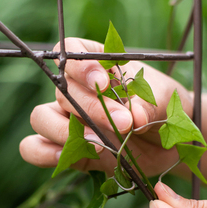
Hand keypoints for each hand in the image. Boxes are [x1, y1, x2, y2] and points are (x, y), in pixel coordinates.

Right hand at [19, 37, 191, 175]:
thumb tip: (134, 116)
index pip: (70, 51)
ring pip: (41, 117)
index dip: (81, 66)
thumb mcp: (163, 99)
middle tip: (125, 123)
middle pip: (62, 91)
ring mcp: (68, 119)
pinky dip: (45, 153)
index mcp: (97, 63)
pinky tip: (71, 156)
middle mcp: (77, 89)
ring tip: (100, 143)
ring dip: (64, 131)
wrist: (171, 141)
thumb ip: (147, 105)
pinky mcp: (68, 149)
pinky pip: (36, 148)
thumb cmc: (164, 107)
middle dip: (92, 109)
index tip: (104, 83)